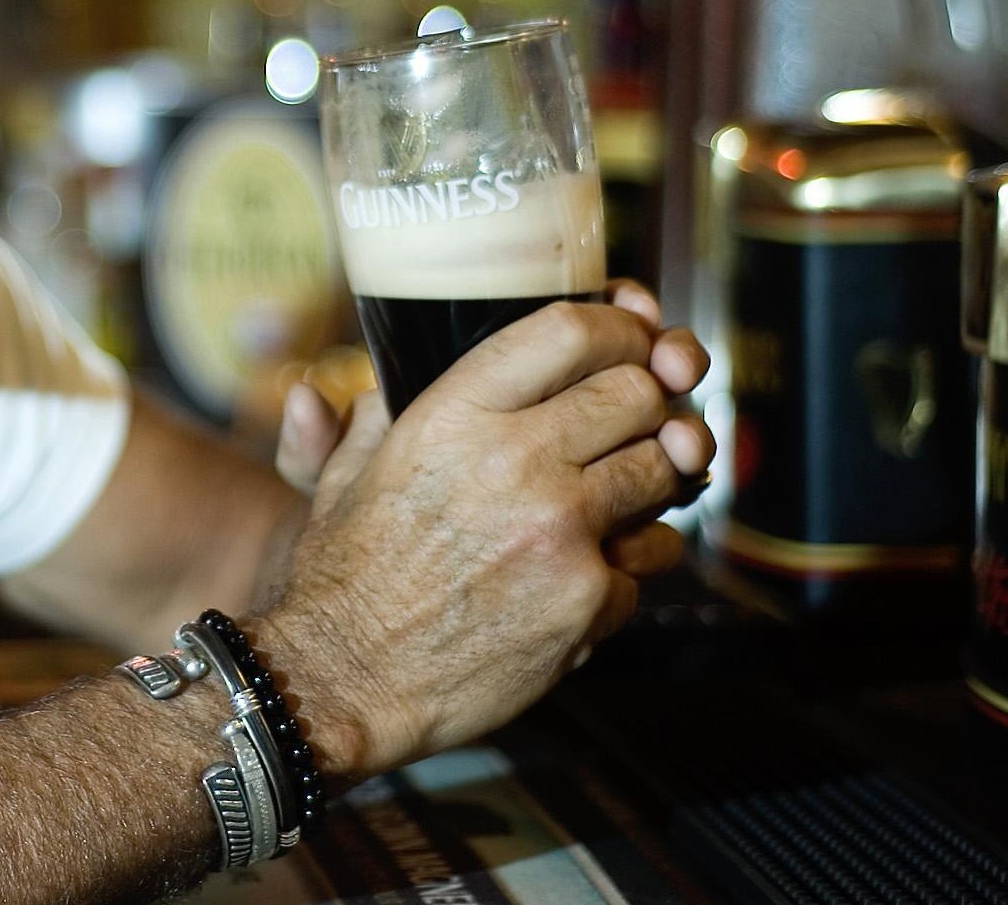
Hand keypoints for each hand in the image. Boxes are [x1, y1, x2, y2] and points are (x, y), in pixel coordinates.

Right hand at [256, 284, 713, 777]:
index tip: (633, 339)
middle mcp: (514, 459)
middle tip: (631, 426)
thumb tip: (354, 383)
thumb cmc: (344, 576)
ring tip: (615, 498)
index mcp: (454, 413)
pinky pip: (652, 558)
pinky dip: (629, 566)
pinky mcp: (589, 596)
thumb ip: (363, 416)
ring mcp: (559, 529)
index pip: (575, 331)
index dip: (621, 327)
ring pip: (666, 469)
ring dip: (652, 480)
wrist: (345, 680)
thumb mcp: (342, 473)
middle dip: (647, 405)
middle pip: (639, 393)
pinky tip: (583, 576)